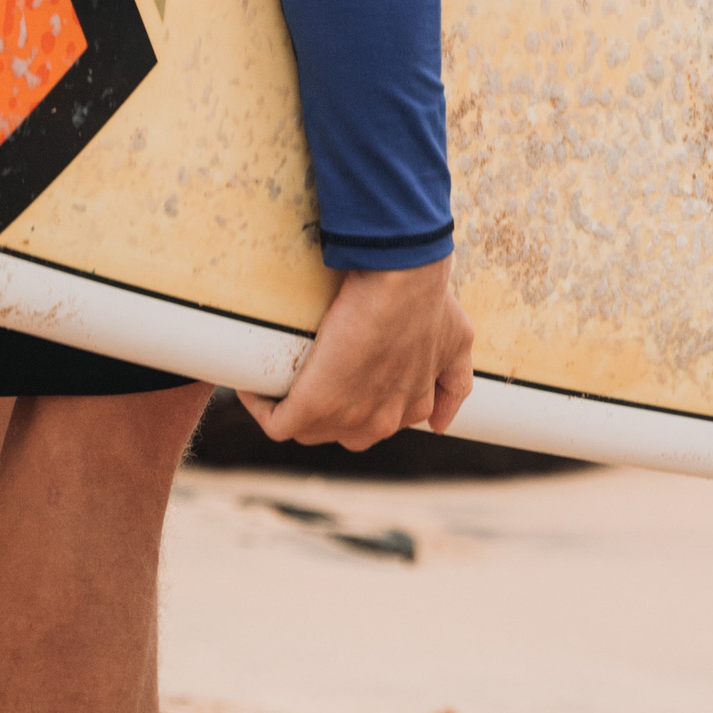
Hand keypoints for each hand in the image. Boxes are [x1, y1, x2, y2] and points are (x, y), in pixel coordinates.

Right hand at [239, 261, 474, 451]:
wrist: (402, 281)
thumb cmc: (428, 302)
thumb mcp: (457, 342)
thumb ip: (455, 383)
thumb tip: (440, 426)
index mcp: (412, 408)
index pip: (375, 422)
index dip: (355, 401)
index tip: (339, 372)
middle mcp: (382, 423)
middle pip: (339, 431)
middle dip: (321, 408)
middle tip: (308, 368)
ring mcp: (348, 419)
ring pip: (306, 430)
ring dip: (288, 406)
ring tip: (278, 372)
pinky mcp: (314, 407)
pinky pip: (276, 422)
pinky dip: (261, 403)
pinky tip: (254, 381)